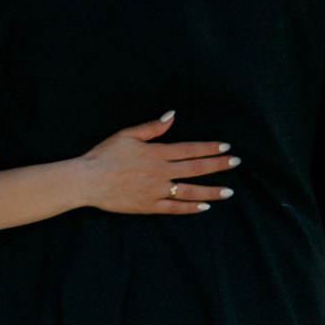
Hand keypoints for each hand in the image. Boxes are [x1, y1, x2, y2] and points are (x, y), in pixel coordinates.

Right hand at [80, 115, 240, 216]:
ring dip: (211, 191)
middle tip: (236, 163)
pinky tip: (204, 207)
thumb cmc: (104, 155)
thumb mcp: (127, 135)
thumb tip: (172, 115)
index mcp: (157, 153)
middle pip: (195, 168)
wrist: (88, 180)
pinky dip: (190, 208)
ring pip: (190, 191)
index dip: (209, 148)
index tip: (226, 147)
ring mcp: (156, 191)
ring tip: (228, 192)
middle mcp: (161, 172)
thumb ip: (152, 127)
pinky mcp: (149, 206)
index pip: (190, 150)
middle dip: (218, 165)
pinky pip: (174, 208)